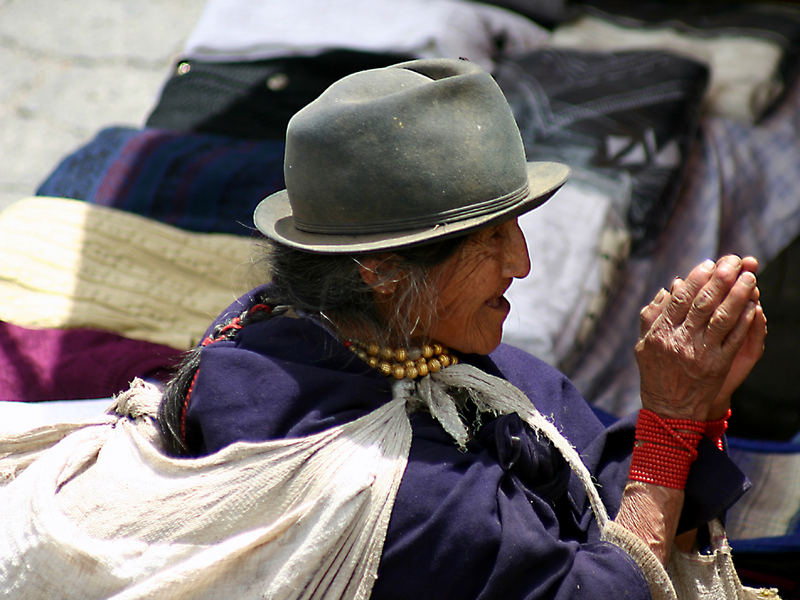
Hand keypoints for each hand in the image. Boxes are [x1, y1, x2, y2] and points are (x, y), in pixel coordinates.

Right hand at [635, 255, 760, 419]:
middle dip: (721, 278)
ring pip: (723, 317)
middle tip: (735, 261)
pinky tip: (753, 305)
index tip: (709, 263)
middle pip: (704, 302)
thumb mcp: (643, 344)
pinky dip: (745, 319)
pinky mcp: (718, 365)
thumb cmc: (655, 374)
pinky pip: (735, 338)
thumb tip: (669, 290)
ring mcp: (700, 353)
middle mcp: (680, 341)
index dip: (697, 278)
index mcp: (661, 332)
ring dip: (738, 294)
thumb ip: (652, 316)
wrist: (669, 410)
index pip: (681, 298)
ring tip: (750, 277)